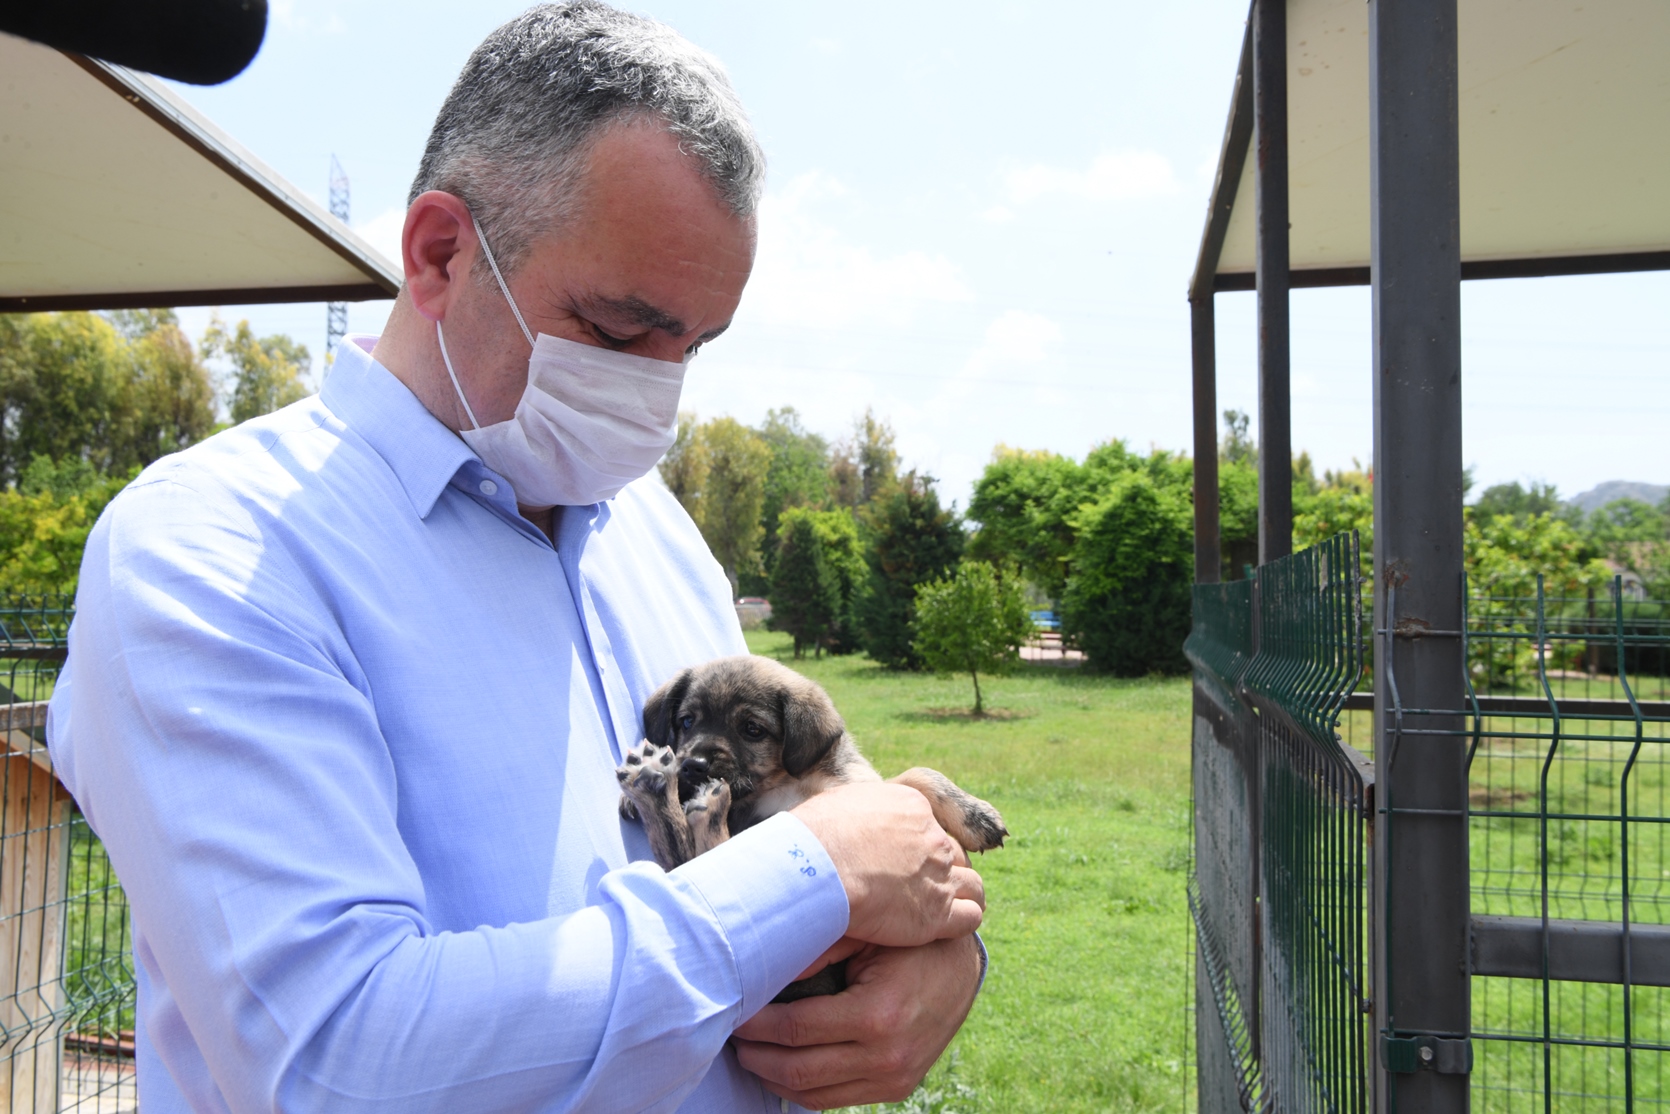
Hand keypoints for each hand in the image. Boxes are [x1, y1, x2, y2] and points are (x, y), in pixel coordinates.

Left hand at [732, 935, 983, 1109]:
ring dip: (773, 1077)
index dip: (757, 1024)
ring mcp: (894, 1077)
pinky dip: (802, 1088)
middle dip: (756, 1055)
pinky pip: (835, 1099)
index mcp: (877, 1014)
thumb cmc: (911, 942)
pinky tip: (781, 1067)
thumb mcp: (868, 936)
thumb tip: (763, 965)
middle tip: (732, 1035)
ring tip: (750, 1052)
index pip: (796, 1029)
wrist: (964, 966)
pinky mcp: (898, 1086)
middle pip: (797, 1069)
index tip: (735, 1012)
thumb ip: (819, 950)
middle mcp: (887, 1056)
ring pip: (812, 1094)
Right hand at [791, 783, 983, 946]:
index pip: (930, 828)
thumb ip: (860, 812)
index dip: (920, 846)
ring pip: (972, 885)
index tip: (905, 861)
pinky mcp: (937, 913)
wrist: (817, 870)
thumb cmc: (814, 838)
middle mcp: (933, 839)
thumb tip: (855, 822)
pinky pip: (970, 917)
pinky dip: (964, 921)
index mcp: (912, 807)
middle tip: (927, 885)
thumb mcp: (840, 804)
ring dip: (963, 894)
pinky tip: (950, 926)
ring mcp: (939, 875)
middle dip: (944, 869)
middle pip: (953, 854)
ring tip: (951, 907)